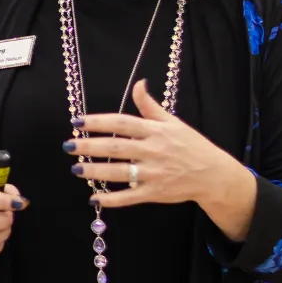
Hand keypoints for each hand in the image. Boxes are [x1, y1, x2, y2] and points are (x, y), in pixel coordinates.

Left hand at [67, 79, 253, 229]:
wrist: (213, 174)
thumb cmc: (191, 145)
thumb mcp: (172, 121)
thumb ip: (150, 105)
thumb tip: (138, 83)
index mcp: (155, 131)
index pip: (121, 123)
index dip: (98, 122)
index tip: (78, 121)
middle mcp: (153, 150)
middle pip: (116, 147)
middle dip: (89, 146)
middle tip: (68, 145)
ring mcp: (154, 173)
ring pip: (120, 172)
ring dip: (95, 171)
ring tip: (76, 169)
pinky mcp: (156, 193)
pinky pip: (130, 197)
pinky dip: (111, 199)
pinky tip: (94, 198)